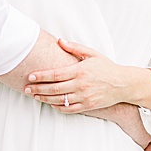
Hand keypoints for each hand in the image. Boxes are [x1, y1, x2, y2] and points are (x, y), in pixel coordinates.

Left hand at [24, 39, 150, 112]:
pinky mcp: (88, 106)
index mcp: (80, 71)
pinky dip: (58, 107)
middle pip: (54, 88)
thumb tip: (59, 41)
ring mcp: (84, 97)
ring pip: (60, 100)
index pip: (55, 74)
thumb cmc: (107, 67)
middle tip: (26, 88)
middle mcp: (81, 85)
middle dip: (38, 89)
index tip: (30, 76)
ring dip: (45, 98)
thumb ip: (75, 48)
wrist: (124, 84)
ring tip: (34, 96)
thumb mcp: (92, 54)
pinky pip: (70, 109)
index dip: (41, 76)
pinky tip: (50, 103)